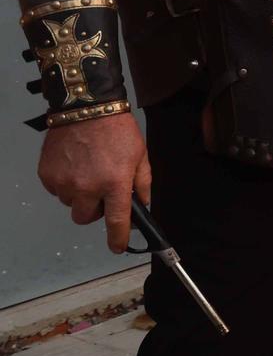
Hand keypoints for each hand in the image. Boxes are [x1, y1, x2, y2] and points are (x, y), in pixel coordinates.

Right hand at [39, 108, 150, 252]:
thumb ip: (142, 184)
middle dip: (94, 210)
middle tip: (101, 192)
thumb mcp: (140, 156)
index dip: (118, 239)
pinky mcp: (47, 175)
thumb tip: (142, 205)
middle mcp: (87, 187)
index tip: (118, 247)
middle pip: (85, 218)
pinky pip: (56, 190)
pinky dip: (65, 183)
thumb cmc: (116, 130)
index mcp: (115, 183)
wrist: (86, 108)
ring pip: (70, 203)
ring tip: (88, 170)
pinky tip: (75, 165)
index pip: (116, 222)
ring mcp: (64, 182)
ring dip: (79, 194)